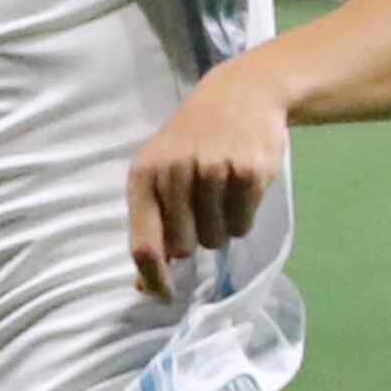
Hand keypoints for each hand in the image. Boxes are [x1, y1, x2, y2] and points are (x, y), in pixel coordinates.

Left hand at [125, 67, 290, 301]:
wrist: (240, 94)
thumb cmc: (192, 142)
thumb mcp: (160, 172)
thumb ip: (151, 224)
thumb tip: (142, 285)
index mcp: (144, 176)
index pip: (144, 243)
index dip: (154, 277)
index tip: (165, 296)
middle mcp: (175, 173)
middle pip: (185, 247)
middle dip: (195, 240)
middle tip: (202, 210)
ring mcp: (213, 171)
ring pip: (216, 238)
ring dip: (221, 227)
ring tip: (222, 193)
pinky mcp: (248, 172)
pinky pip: (243, 224)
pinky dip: (243, 217)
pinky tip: (241, 188)